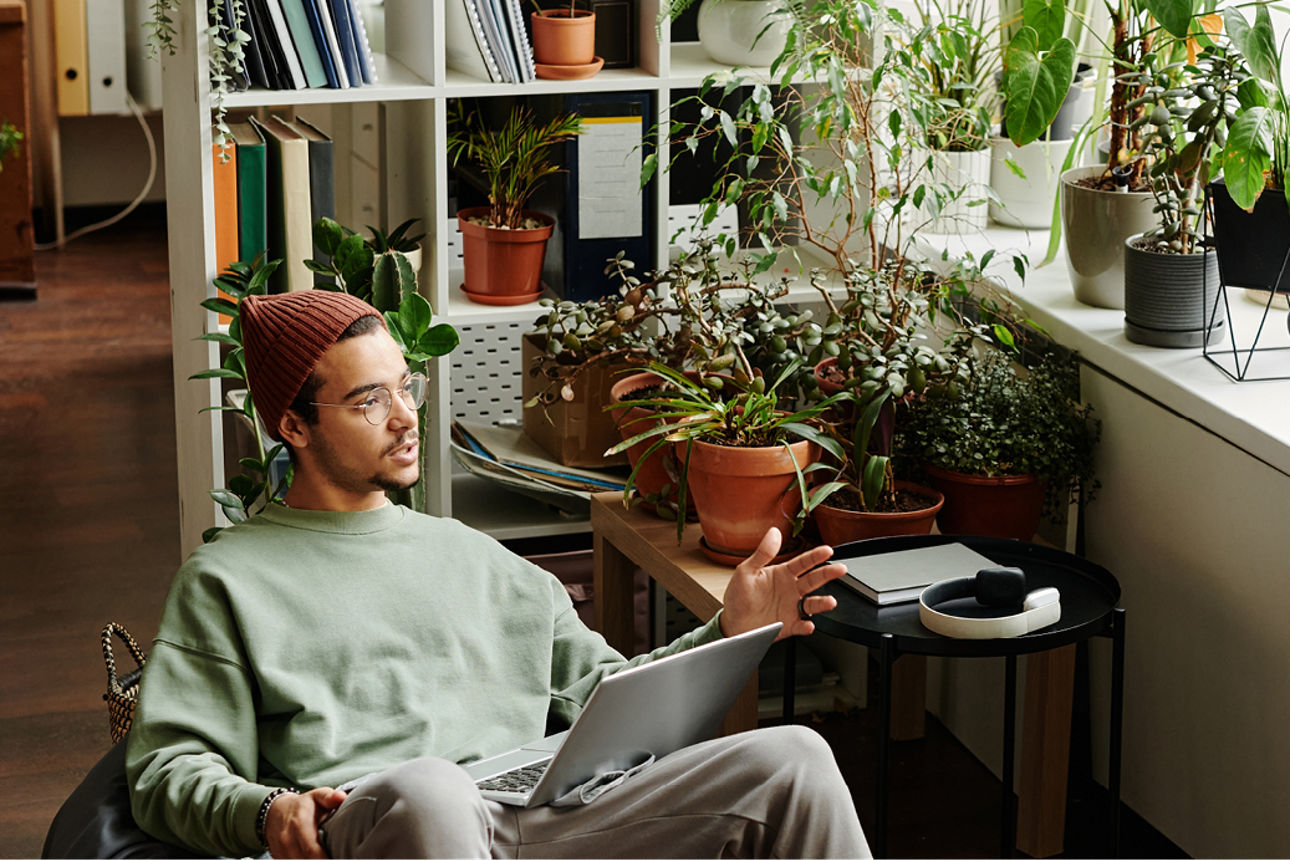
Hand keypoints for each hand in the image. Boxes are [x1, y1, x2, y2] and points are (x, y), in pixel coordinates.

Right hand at [265, 786, 346, 858]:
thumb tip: (342, 796)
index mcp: (299, 824)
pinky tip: (314, 857)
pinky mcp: (278, 857)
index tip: (336, 857)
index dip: (325, 858)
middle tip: (334, 856)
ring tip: (326, 855)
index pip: (311, 850)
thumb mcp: (317, 796)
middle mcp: (287, 839)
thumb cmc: (303, 805)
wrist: (276, 811)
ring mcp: (281, 850)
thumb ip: (329, 797)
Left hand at [719, 527, 846, 639]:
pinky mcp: (789, 625)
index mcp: (782, 574)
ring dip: (822, 603)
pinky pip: (801, 626)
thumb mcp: (746, 571)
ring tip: (830, 601)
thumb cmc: (739, 596)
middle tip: (841, 569)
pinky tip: (808, 625)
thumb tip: (774, 532)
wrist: (732, 623)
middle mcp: (791, 590)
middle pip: (813, 580)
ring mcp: (792, 607)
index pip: (803, 562)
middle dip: (828, 574)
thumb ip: (762, 553)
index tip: (827, 550)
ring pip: (812, 604)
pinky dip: (806, 626)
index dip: (815, 556)